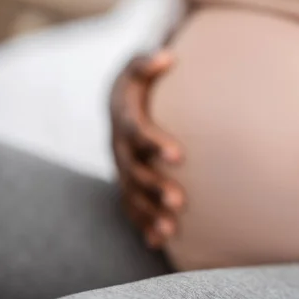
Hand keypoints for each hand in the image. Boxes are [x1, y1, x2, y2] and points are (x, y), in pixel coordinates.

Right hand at [110, 49, 184, 247]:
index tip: (179, 156)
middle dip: (154, 186)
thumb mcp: (138, 68)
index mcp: (124, 118)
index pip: (136, 131)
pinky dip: (143, 224)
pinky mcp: (127, 183)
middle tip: (180, 201)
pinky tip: (161, 242)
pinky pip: (131, 207)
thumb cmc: (139, 85)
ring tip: (172, 229)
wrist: (118, 104)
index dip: (154, 143)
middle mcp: (119, 147)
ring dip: (149, 212)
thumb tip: (167, 57)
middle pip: (133, 170)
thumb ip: (148, 62)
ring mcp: (121, 168)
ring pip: (131, 195)